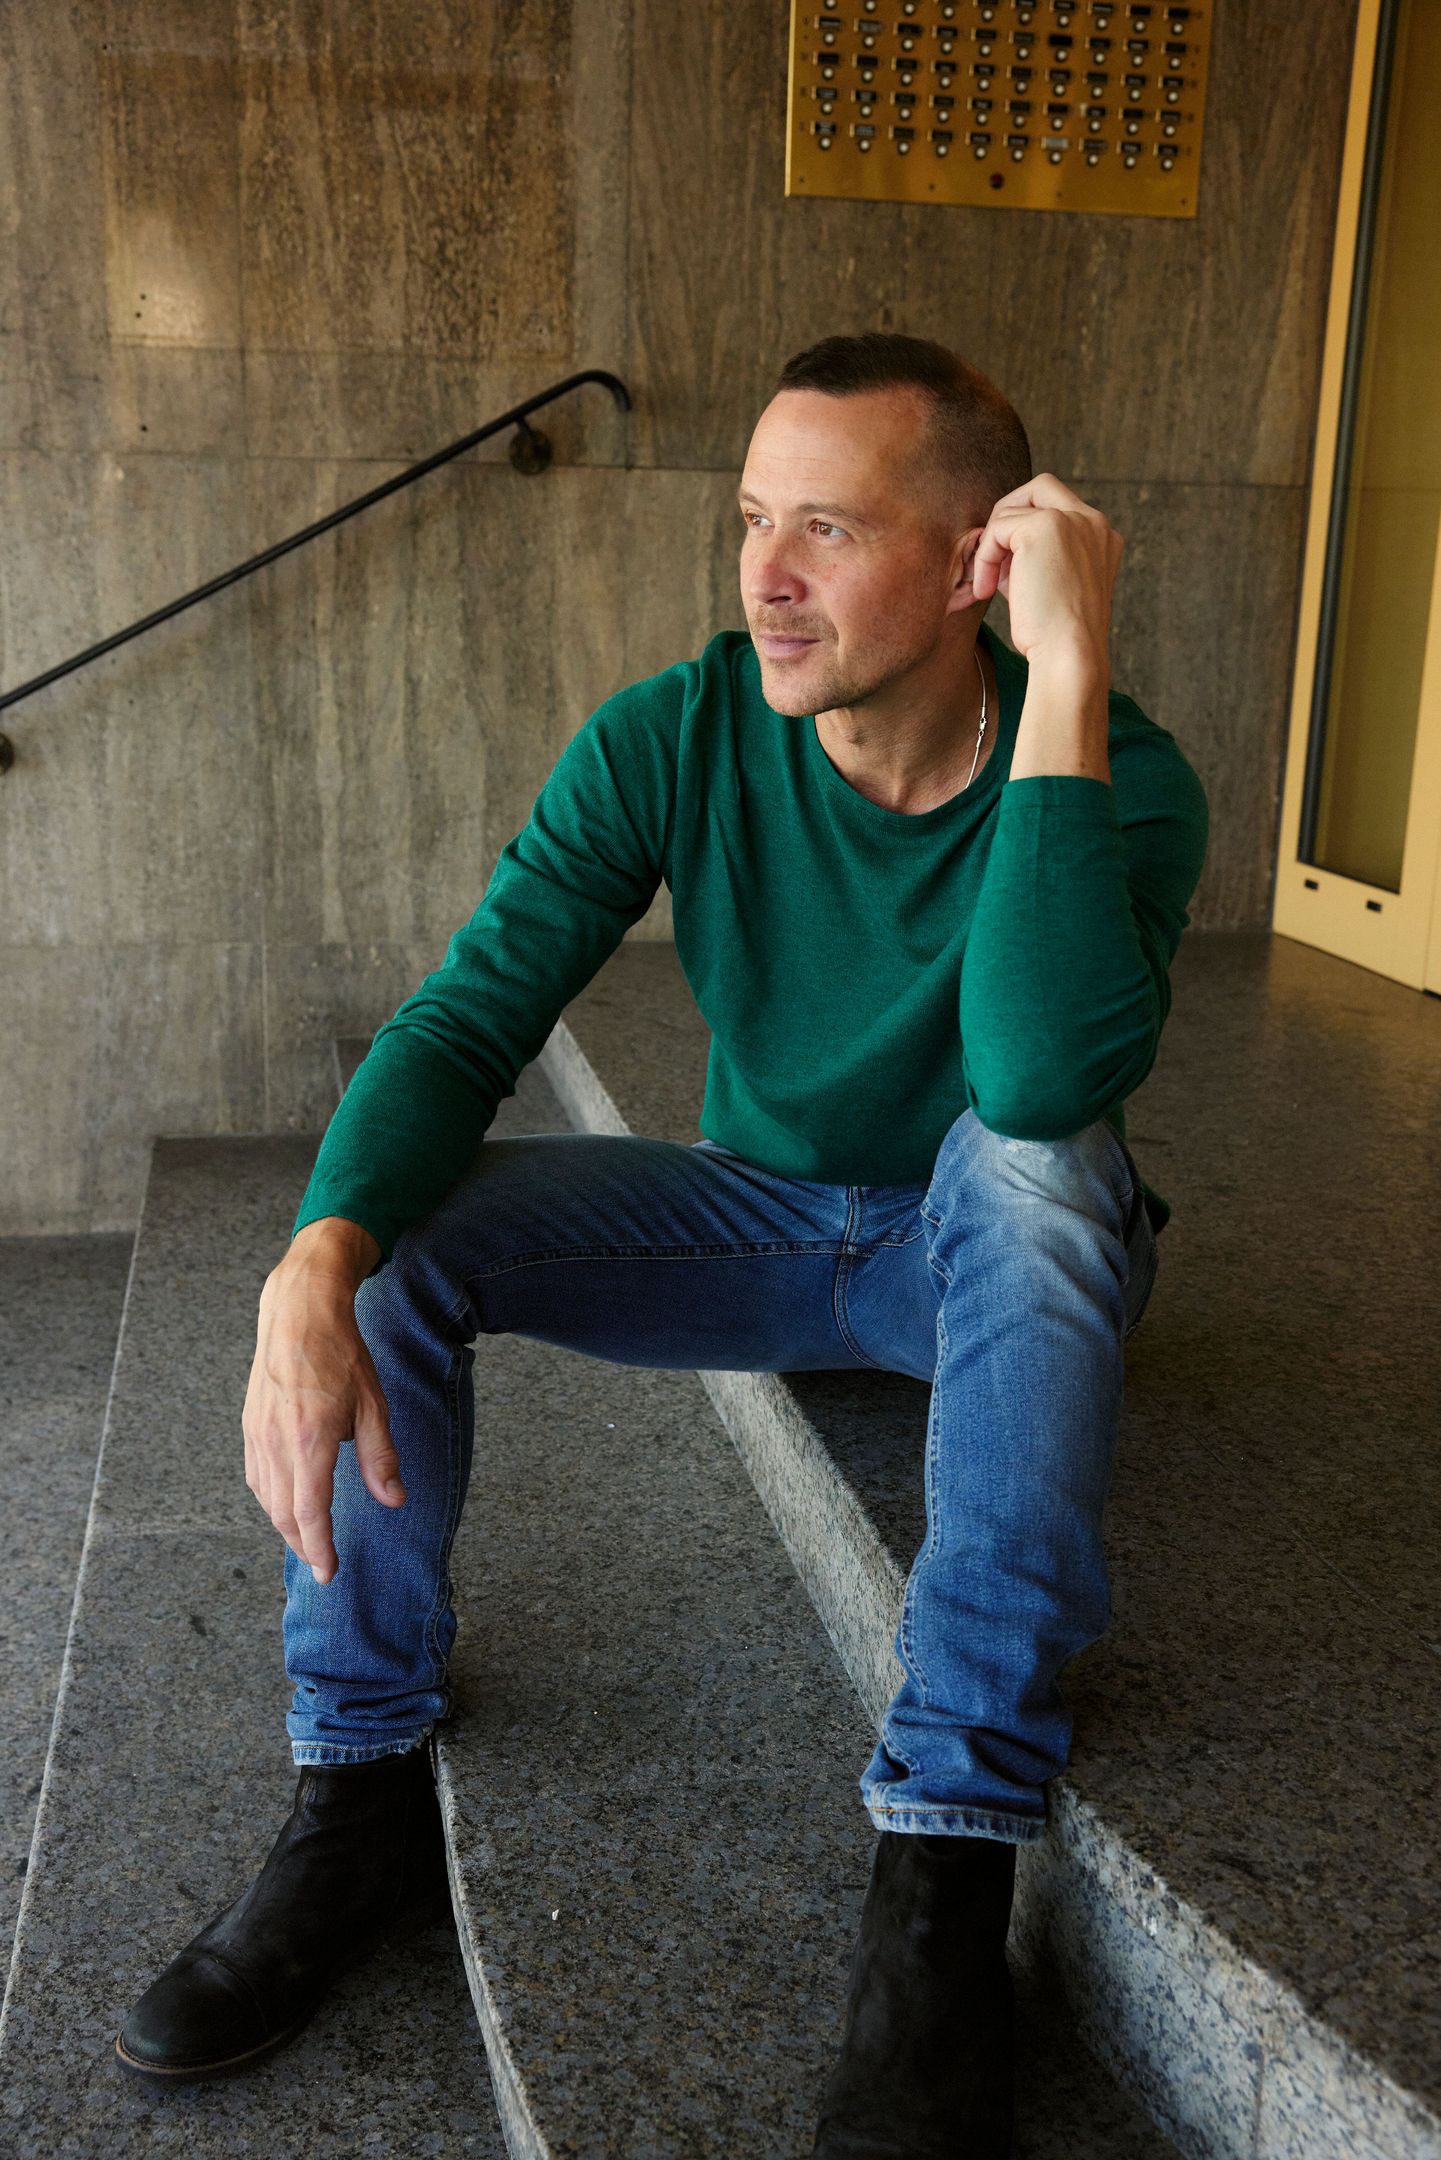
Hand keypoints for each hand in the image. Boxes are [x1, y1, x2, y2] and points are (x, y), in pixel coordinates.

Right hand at [242, 1220, 401, 1584]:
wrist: (298, 1311)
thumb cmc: (341, 1353)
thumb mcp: (374, 1404)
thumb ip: (381, 1457)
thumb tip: (394, 1500)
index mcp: (309, 1440)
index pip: (309, 1512)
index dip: (319, 1548)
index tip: (329, 1572)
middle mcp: (276, 1442)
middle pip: (283, 1513)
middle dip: (303, 1544)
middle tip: (322, 1563)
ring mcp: (257, 1434)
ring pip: (266, 1497)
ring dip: (285, 1524)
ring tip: (308, 1539)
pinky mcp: (249, 1425)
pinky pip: (257, 1475)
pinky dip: (271, 1498)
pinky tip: (287, 1501)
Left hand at [969, 472, 1122, 676]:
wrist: (1069, 656)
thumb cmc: (1056, 637)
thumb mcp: (1054, 589)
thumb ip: (1038, 560)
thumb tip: (1000, 546)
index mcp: (1101, 537)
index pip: (1059, 505)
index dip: (1026, 527)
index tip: (1011, 568)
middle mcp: (1093, 522)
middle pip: (1040, 488)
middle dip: (1007, 518)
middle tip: (992, 560)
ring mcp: (1072, 520)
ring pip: (1012, 511)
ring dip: (992, 548)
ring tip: (991, 586)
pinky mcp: (1045, 527)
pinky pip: (997, 528)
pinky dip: (985, 558)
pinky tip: (987, 590)